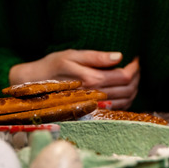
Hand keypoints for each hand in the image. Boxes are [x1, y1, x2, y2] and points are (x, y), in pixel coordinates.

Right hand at [9, 50, 139, 110]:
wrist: (32, 86)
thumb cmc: (51, 66)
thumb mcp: (71, 55)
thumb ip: (96, 56)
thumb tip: (119, 56)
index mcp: (92, 80)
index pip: (124, 76)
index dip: (135, 67)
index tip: (135, 57)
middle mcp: (95, 96)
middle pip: (128, 89)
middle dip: (137, 76)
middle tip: (135, 65)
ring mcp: (94, 106)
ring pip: (125, 101)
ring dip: (133, 88)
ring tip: (131, 75)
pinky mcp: (92, 112)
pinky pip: (116, 109)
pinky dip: (126, 99)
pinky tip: (123, 89)